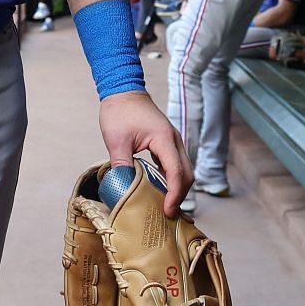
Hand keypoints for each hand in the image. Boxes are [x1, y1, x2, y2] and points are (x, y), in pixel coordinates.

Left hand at [98, 90, 190, 215]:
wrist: (123, 91)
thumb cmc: (119, 112)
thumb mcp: (116, 140)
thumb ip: (122, 164)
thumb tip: (124, 189)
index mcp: (164, 139)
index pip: (176, 172)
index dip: (174, 194)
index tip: (167, 210)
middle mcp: (174, 140)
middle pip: (187, 174)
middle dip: (180, 195)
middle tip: (167, 214)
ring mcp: (173, 141)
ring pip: (185, 170)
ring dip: (178, 188)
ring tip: (165, 206)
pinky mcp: (168, 143)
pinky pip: (177, 165)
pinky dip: (173, 180)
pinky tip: (162, 190)